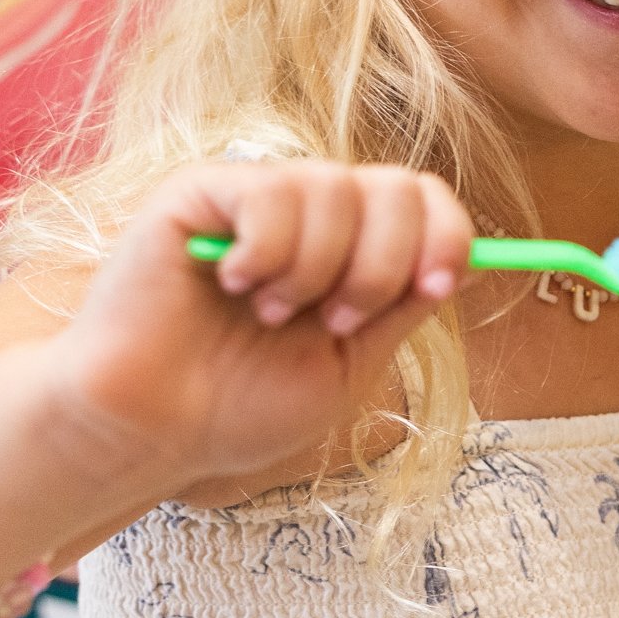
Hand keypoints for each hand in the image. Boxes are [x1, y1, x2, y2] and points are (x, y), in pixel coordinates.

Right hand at [46, 160, 476, 506]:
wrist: (152, 433)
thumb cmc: (236, 410)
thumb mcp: (347, 366)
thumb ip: (400, 308)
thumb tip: (466, 260)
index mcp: (348, 250)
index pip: (423, 199)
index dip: (448, 234)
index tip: (438, 287)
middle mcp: (307, 214)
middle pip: (395, 185)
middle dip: (382, 264)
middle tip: (335, 321)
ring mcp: (253, 198)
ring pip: (334, 187)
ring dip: (316, 268)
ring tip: (269, 313)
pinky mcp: (199, 193)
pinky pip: (270, 189)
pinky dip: (267, 250)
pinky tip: (233, 285)